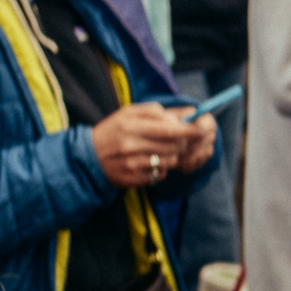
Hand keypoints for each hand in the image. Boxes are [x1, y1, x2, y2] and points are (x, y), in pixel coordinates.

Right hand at [91, 102, 215, 190]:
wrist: (88, 157)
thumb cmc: (113, 130)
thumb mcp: (129, 113)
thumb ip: (157, 111)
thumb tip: (188, 114)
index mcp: (131, 126)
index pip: (169, 129)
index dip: (190, 129)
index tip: (202, 128)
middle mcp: (131, 145)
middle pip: (173, 146)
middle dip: (183, 142)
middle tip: (181, 139)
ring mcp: (132, 164)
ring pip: (170, 161)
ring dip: (172, 156)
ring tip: (160, 150)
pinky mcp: (134, 179)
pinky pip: (160, 174)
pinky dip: (160, 168)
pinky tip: (149, 162)